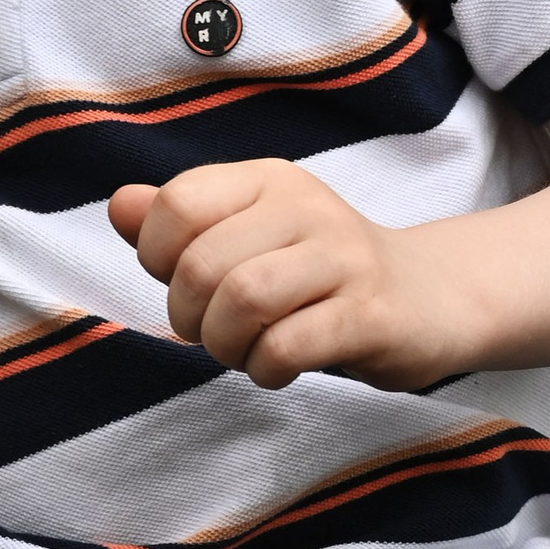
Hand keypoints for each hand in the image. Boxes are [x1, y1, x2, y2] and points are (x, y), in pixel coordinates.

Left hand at [109, 160, 467, 391]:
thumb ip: (178, 222)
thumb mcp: (246, 234)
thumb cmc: (314, 272)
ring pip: (244, 301)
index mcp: (266, 179)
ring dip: (224, 345)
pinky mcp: (373, 314)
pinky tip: (276, 367)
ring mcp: (345, 259)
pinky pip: (288, 345)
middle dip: (189, 316)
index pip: (175, 205)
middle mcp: (306, 208)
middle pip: (202, 264)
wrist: (430, 298)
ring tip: (241, 351)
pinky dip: (265, 368)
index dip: (157, 257)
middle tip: (212, 332)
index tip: (183, 282)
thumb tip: (119, 204)